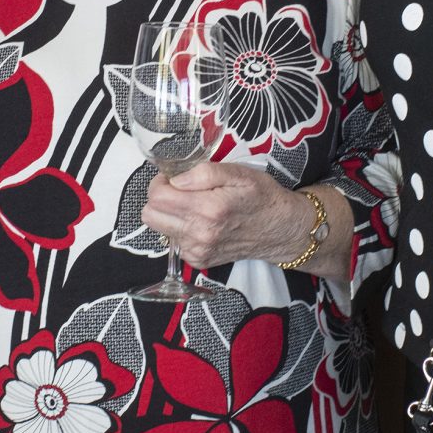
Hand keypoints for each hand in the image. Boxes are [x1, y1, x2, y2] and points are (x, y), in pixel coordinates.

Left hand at [144, 159, 319, 270]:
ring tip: (193, 205)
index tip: (174, 177)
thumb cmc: (262, 197)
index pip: (157, 197)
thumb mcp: (240, 173)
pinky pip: (173, 240)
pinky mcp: (198, 260)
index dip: (161, 182)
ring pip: (159, 228)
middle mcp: (200, 234)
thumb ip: (204, 173)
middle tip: (180, 190)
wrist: (282, 230)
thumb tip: (176, 179)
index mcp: (209, 209)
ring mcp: (198, 250)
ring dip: (169, 213)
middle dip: (160, 198)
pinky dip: (181, 228)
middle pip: (150, 215)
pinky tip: (201, 221)